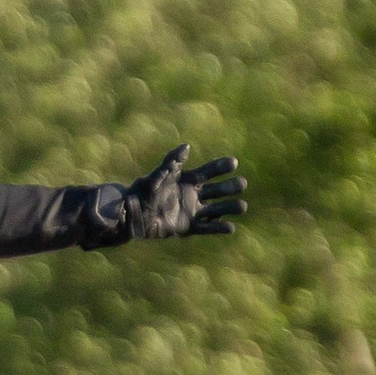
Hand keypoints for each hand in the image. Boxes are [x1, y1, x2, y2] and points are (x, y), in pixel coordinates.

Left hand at [123, 144, 246, 238]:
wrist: (132, 213)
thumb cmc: (143, 191)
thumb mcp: (157, 175)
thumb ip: (171, 163)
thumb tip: (186, 146)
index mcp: (188, 180)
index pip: (209, 172)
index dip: (221, 167)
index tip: (233, 162)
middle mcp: (193, 195)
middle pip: (217, 190)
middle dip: (231, 187)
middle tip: (242, 183)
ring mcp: (192, 211)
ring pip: (216, 209)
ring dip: (230, 207)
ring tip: (243, 206)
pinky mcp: (187, 227)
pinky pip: (206, 228)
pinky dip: (218, 228)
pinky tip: (231, 228)